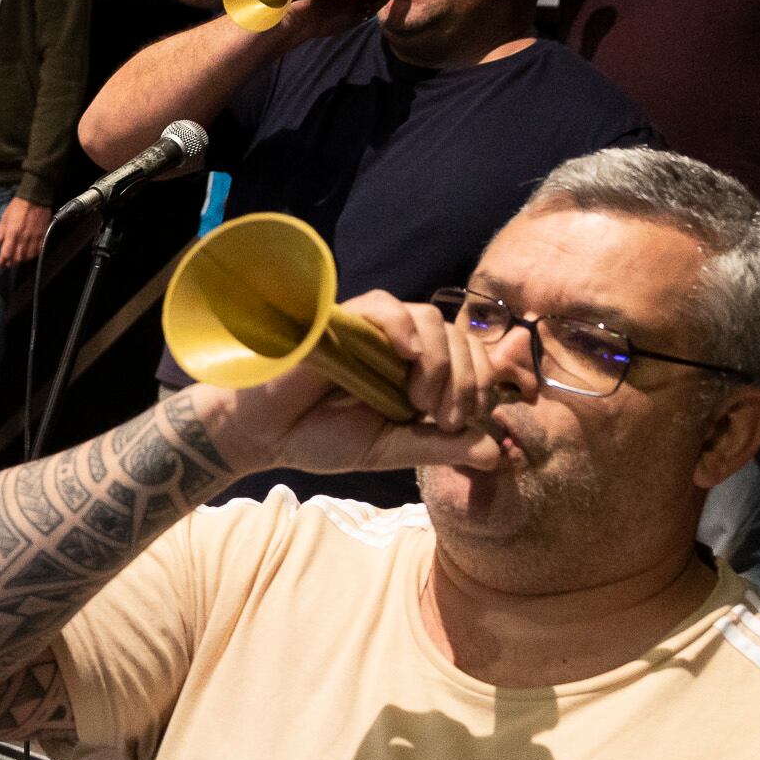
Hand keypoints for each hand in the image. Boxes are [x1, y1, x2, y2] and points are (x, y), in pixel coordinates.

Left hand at [0, 195, 51, 269]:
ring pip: (28, 256)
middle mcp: (24, 238)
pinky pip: (38, 250)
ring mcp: (34, 237)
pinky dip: (33, 255)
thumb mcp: (5, 217)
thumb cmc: (17, 206)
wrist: (35, 197)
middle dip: (12, 263)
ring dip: (22, 260)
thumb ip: (0, 232)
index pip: (6, 253)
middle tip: (8, 264)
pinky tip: (29, 254)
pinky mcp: (43, 235)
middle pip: (17, 257)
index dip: (2, 262)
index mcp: (13, 233)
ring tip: (17, 260)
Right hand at [195, 290, 513, 478]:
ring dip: (438, 362)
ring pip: (429, 320)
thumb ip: (439, 448)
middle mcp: (400, 347)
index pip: (471, 358)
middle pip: (459, 338)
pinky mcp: (343, 321)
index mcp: (416, 374)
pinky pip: (386, 306)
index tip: (462, 423)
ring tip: (419, 400)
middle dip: (467, 379)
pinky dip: (403, 326)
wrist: (263, 434)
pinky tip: (406, 355)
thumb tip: (497, 453)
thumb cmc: (319, 438)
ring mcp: (373, 332)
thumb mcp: (390, 450)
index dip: (482, 384)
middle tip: (445, 418)